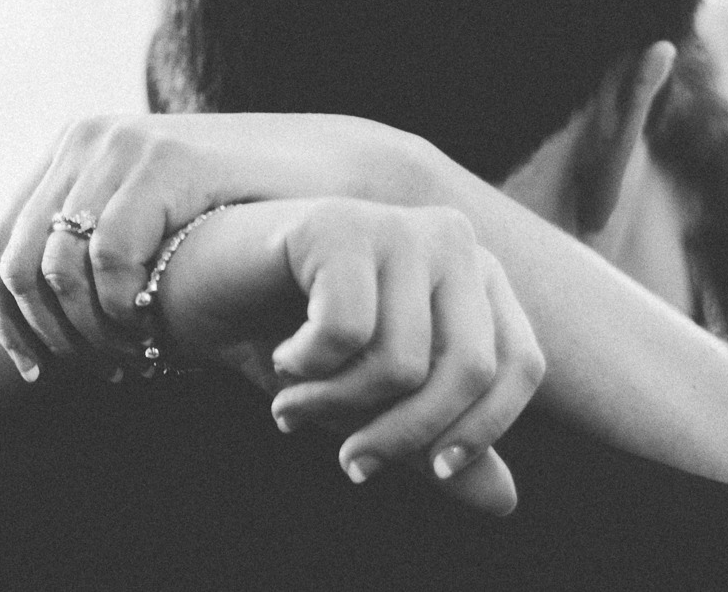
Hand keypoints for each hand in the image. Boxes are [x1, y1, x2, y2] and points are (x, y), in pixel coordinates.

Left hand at [0, 113, 437, 380]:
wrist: (335, 180)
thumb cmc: (242, 207)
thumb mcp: (140, 211)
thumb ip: (60, 218)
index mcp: (73, 148)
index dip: (9, 320)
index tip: (40, 373)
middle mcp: (87, 138)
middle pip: (17, 262)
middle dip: (45, 335)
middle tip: (91, 374)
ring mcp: (124, 144)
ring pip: (57, 266)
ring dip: (84, 332)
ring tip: (128, 361)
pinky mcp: (166, 160)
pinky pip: (112, 255)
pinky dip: (122, 308)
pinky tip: (152, 334)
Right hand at [157, 198, 544, 514]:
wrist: (206, 287)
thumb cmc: (299, 341)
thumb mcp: (374, 404)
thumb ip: (435, 444)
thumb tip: (505, 502)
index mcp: (477, 274)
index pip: (520, 365)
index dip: (483, 431)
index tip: (434, 473)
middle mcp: (450, 238)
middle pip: (468, 369)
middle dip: (404, 434)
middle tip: (350, 462)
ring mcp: (396, 224)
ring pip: (402, 361)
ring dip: (338, 406)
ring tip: (296, 406)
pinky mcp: (340, 224)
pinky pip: (345, 333)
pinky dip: (307, 369)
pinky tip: (284, 357)